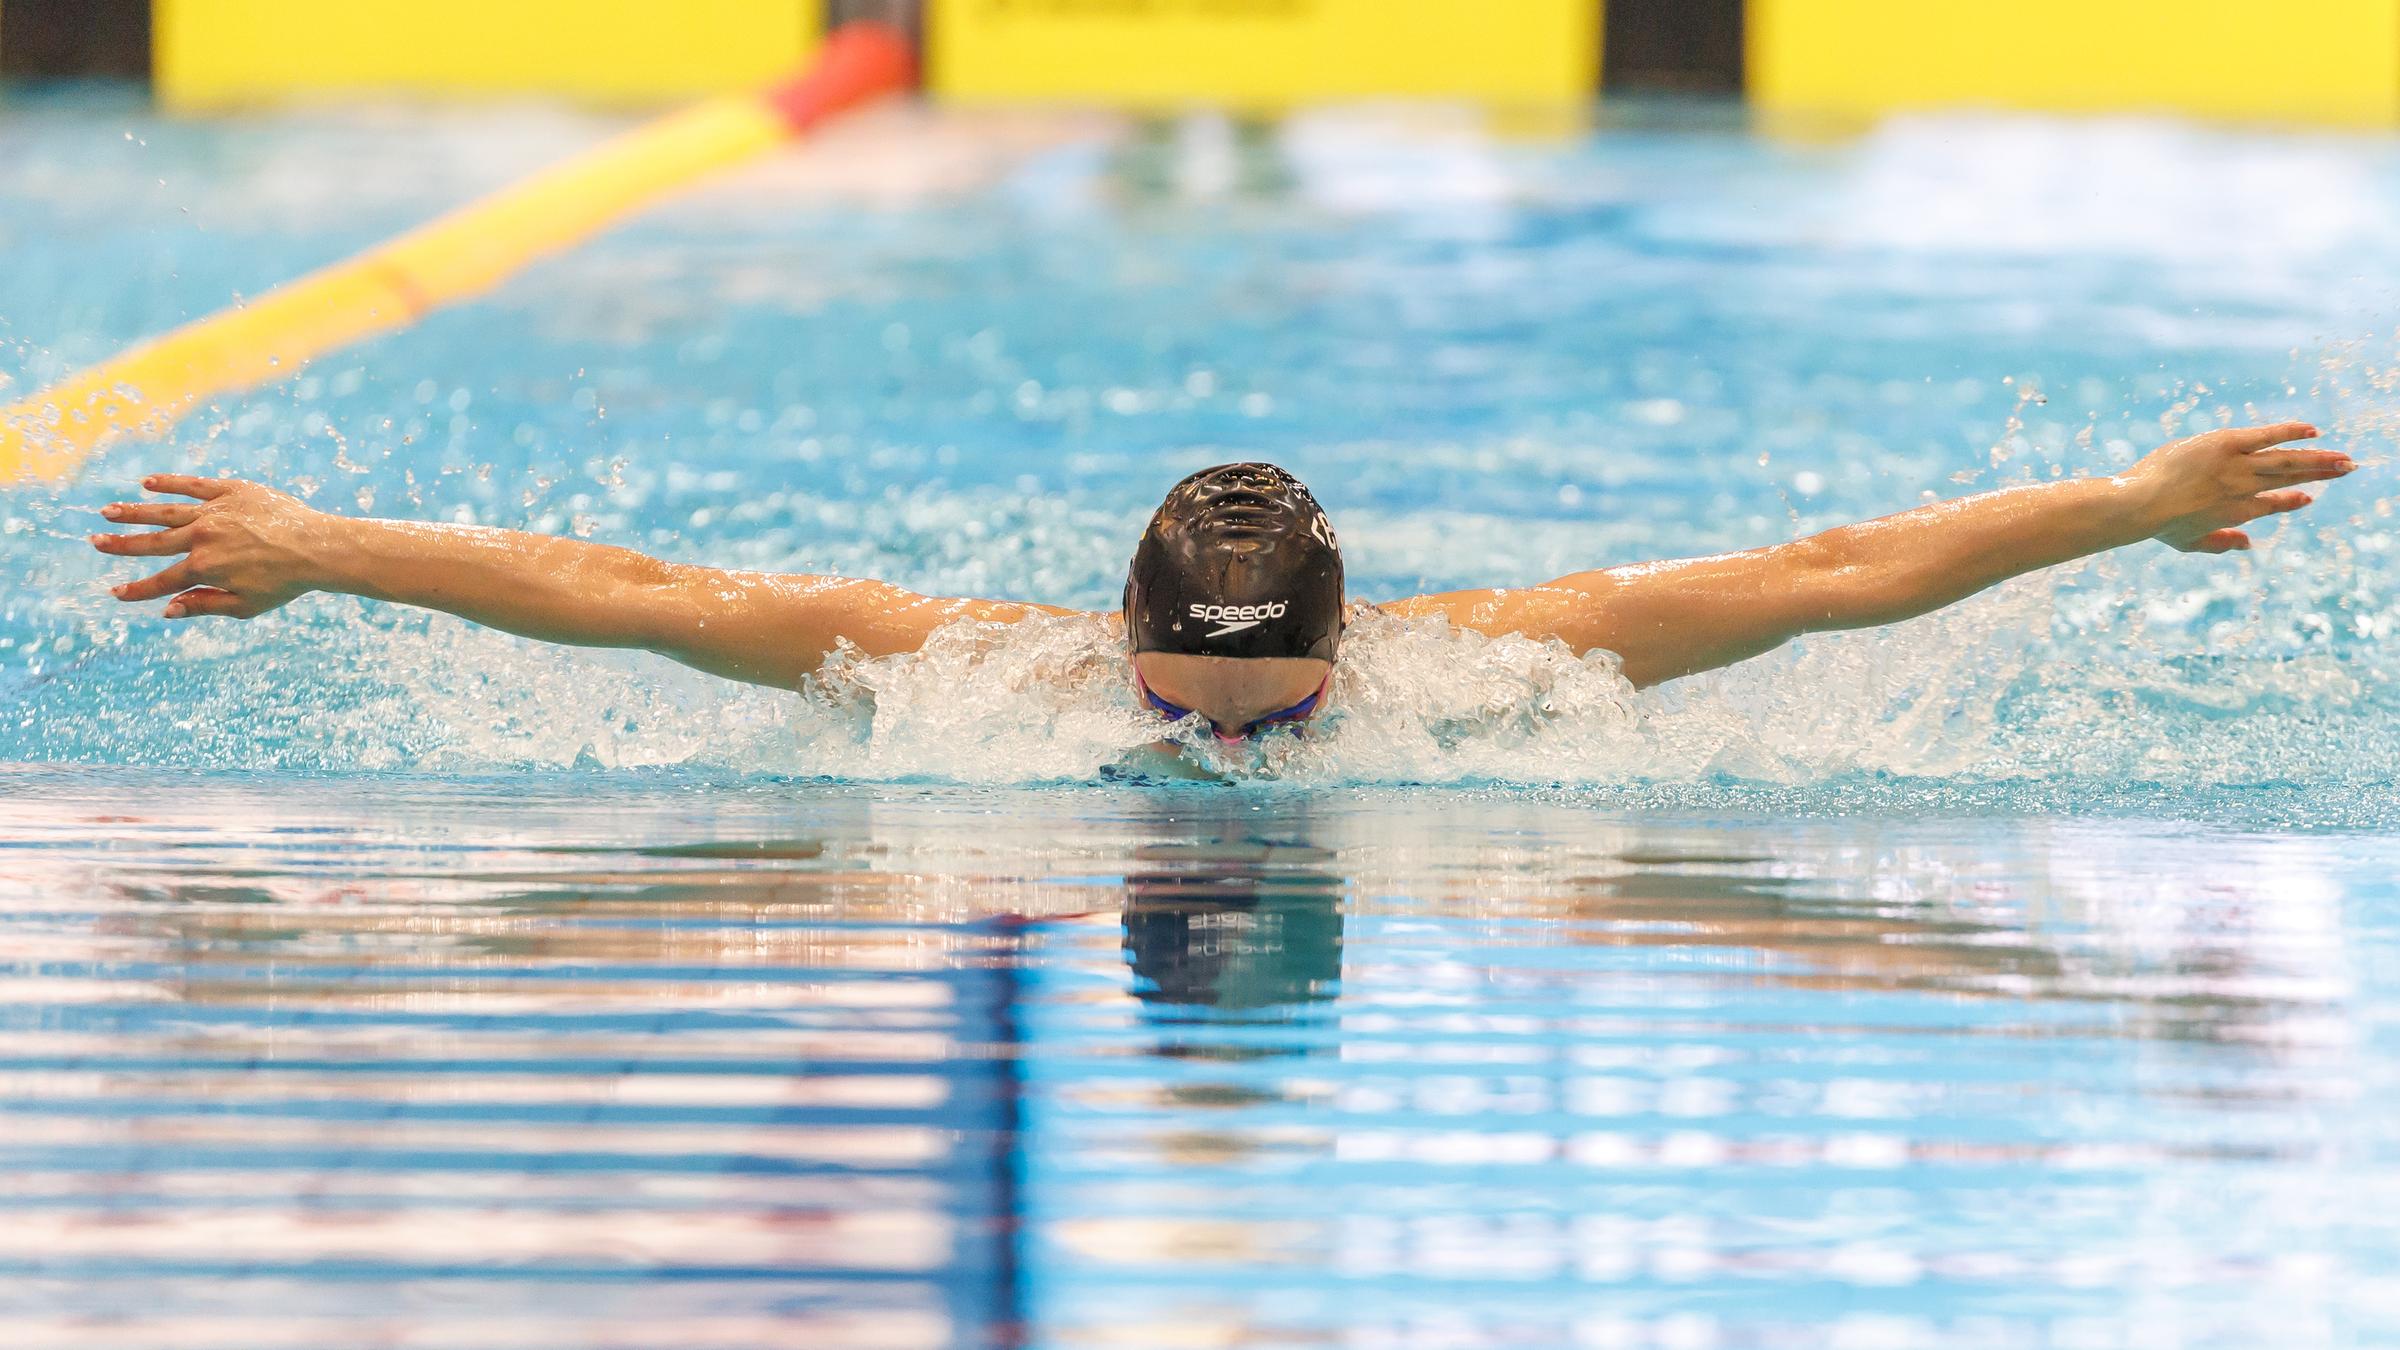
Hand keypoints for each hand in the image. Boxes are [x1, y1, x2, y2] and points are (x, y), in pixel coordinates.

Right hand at [89, 475, 328, 618]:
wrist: (318, 547)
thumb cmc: (286, 582)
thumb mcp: (245, 605)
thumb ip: (204, 606)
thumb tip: (167, 611)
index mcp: (205, 568)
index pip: (162, 581)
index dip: (137, 590)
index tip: (115, 593)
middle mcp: (203, 538)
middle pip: (154, 542)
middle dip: (122, 544)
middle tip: (95, 542)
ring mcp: (215, 512)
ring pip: (166, 512)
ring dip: (135, 512)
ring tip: (109, 512)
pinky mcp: (232, 491)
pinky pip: (194, 485)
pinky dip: (170, 484)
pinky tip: (148, 484)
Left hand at [2127, 421, 2354, 553]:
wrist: (2140, 503)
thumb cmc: (2158, 524)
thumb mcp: (2189, 542)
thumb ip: (2221, 544)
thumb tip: (2249, 545)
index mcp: (2237, 512)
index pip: (2272, 505)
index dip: (2291, 502)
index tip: (2307, 498)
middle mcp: (2244, 490)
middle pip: (2290, 480)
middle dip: (2321, 475)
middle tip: (2348, 469)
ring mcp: (2237, 466)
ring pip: (2287, 461)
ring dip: (2319, 459)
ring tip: (2344, 458)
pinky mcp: (2226, 444)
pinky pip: (2266, 436)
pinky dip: (2289, 432)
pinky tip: (2312, 430)